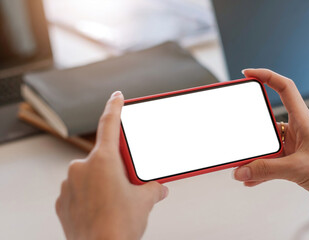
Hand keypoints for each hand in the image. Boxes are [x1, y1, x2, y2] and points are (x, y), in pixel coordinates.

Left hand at [55, 91, 168, 239]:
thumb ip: (153, 188)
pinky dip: (89, 197)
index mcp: (104, 161)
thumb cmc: (120, 226)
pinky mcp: (63, 201)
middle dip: (116, 167)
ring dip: (102, 183)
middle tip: (127, 184)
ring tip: (115, 204)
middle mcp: (82, 168)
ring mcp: (69, 185)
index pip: (109, 124)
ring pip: (90, 175)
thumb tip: (159, 188)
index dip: (115, 107)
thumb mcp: (145, 201)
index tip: (117, 97)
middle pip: (103, 157)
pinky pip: (78, 191)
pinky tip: (101, 210)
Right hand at [234, 69, 308, 205]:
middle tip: (238, 133)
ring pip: (269, 144)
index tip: (248, 74)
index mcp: (303, 120)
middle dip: (252, 128)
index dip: (266, 76)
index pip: (285, 88)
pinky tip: (251, 179)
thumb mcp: (298, 169)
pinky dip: (261, 169)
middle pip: (269, 120)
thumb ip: (267, 170)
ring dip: (256, 154)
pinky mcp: (296, 161)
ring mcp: (297, 145)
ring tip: (242, 164)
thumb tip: (242, 170)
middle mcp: (299, 130)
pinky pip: (273, 161)